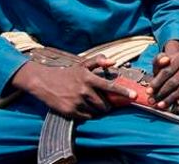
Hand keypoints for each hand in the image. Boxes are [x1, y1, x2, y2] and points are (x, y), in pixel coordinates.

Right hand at [12, 57, 131, 119]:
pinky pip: (86, 117)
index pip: (110, 86)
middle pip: (104, 104)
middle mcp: (84, 90)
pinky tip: (85, 109)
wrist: (44, 82)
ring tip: (94, 105)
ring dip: (98, 111)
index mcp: (88, 78)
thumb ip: (98, 61)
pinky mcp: (69, 111)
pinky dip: (88, 115)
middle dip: (107, 106)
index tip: (134, 96)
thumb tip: (113, 62)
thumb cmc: (67, 74)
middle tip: (106, 104)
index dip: (123, 92)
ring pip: (95, 111)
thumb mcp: (82, 65)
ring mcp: (76, 102)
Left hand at [149, 41, 178, 108]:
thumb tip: (164, 60)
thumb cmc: (168, 65)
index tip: (148, 92)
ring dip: (171, 98)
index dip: (156, 83)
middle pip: (174, 82)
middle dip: (162, 93)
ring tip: (161, 105)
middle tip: (153, 101)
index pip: (167, 72)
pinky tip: (178, 103)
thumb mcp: (160, 60)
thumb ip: (159, 60)